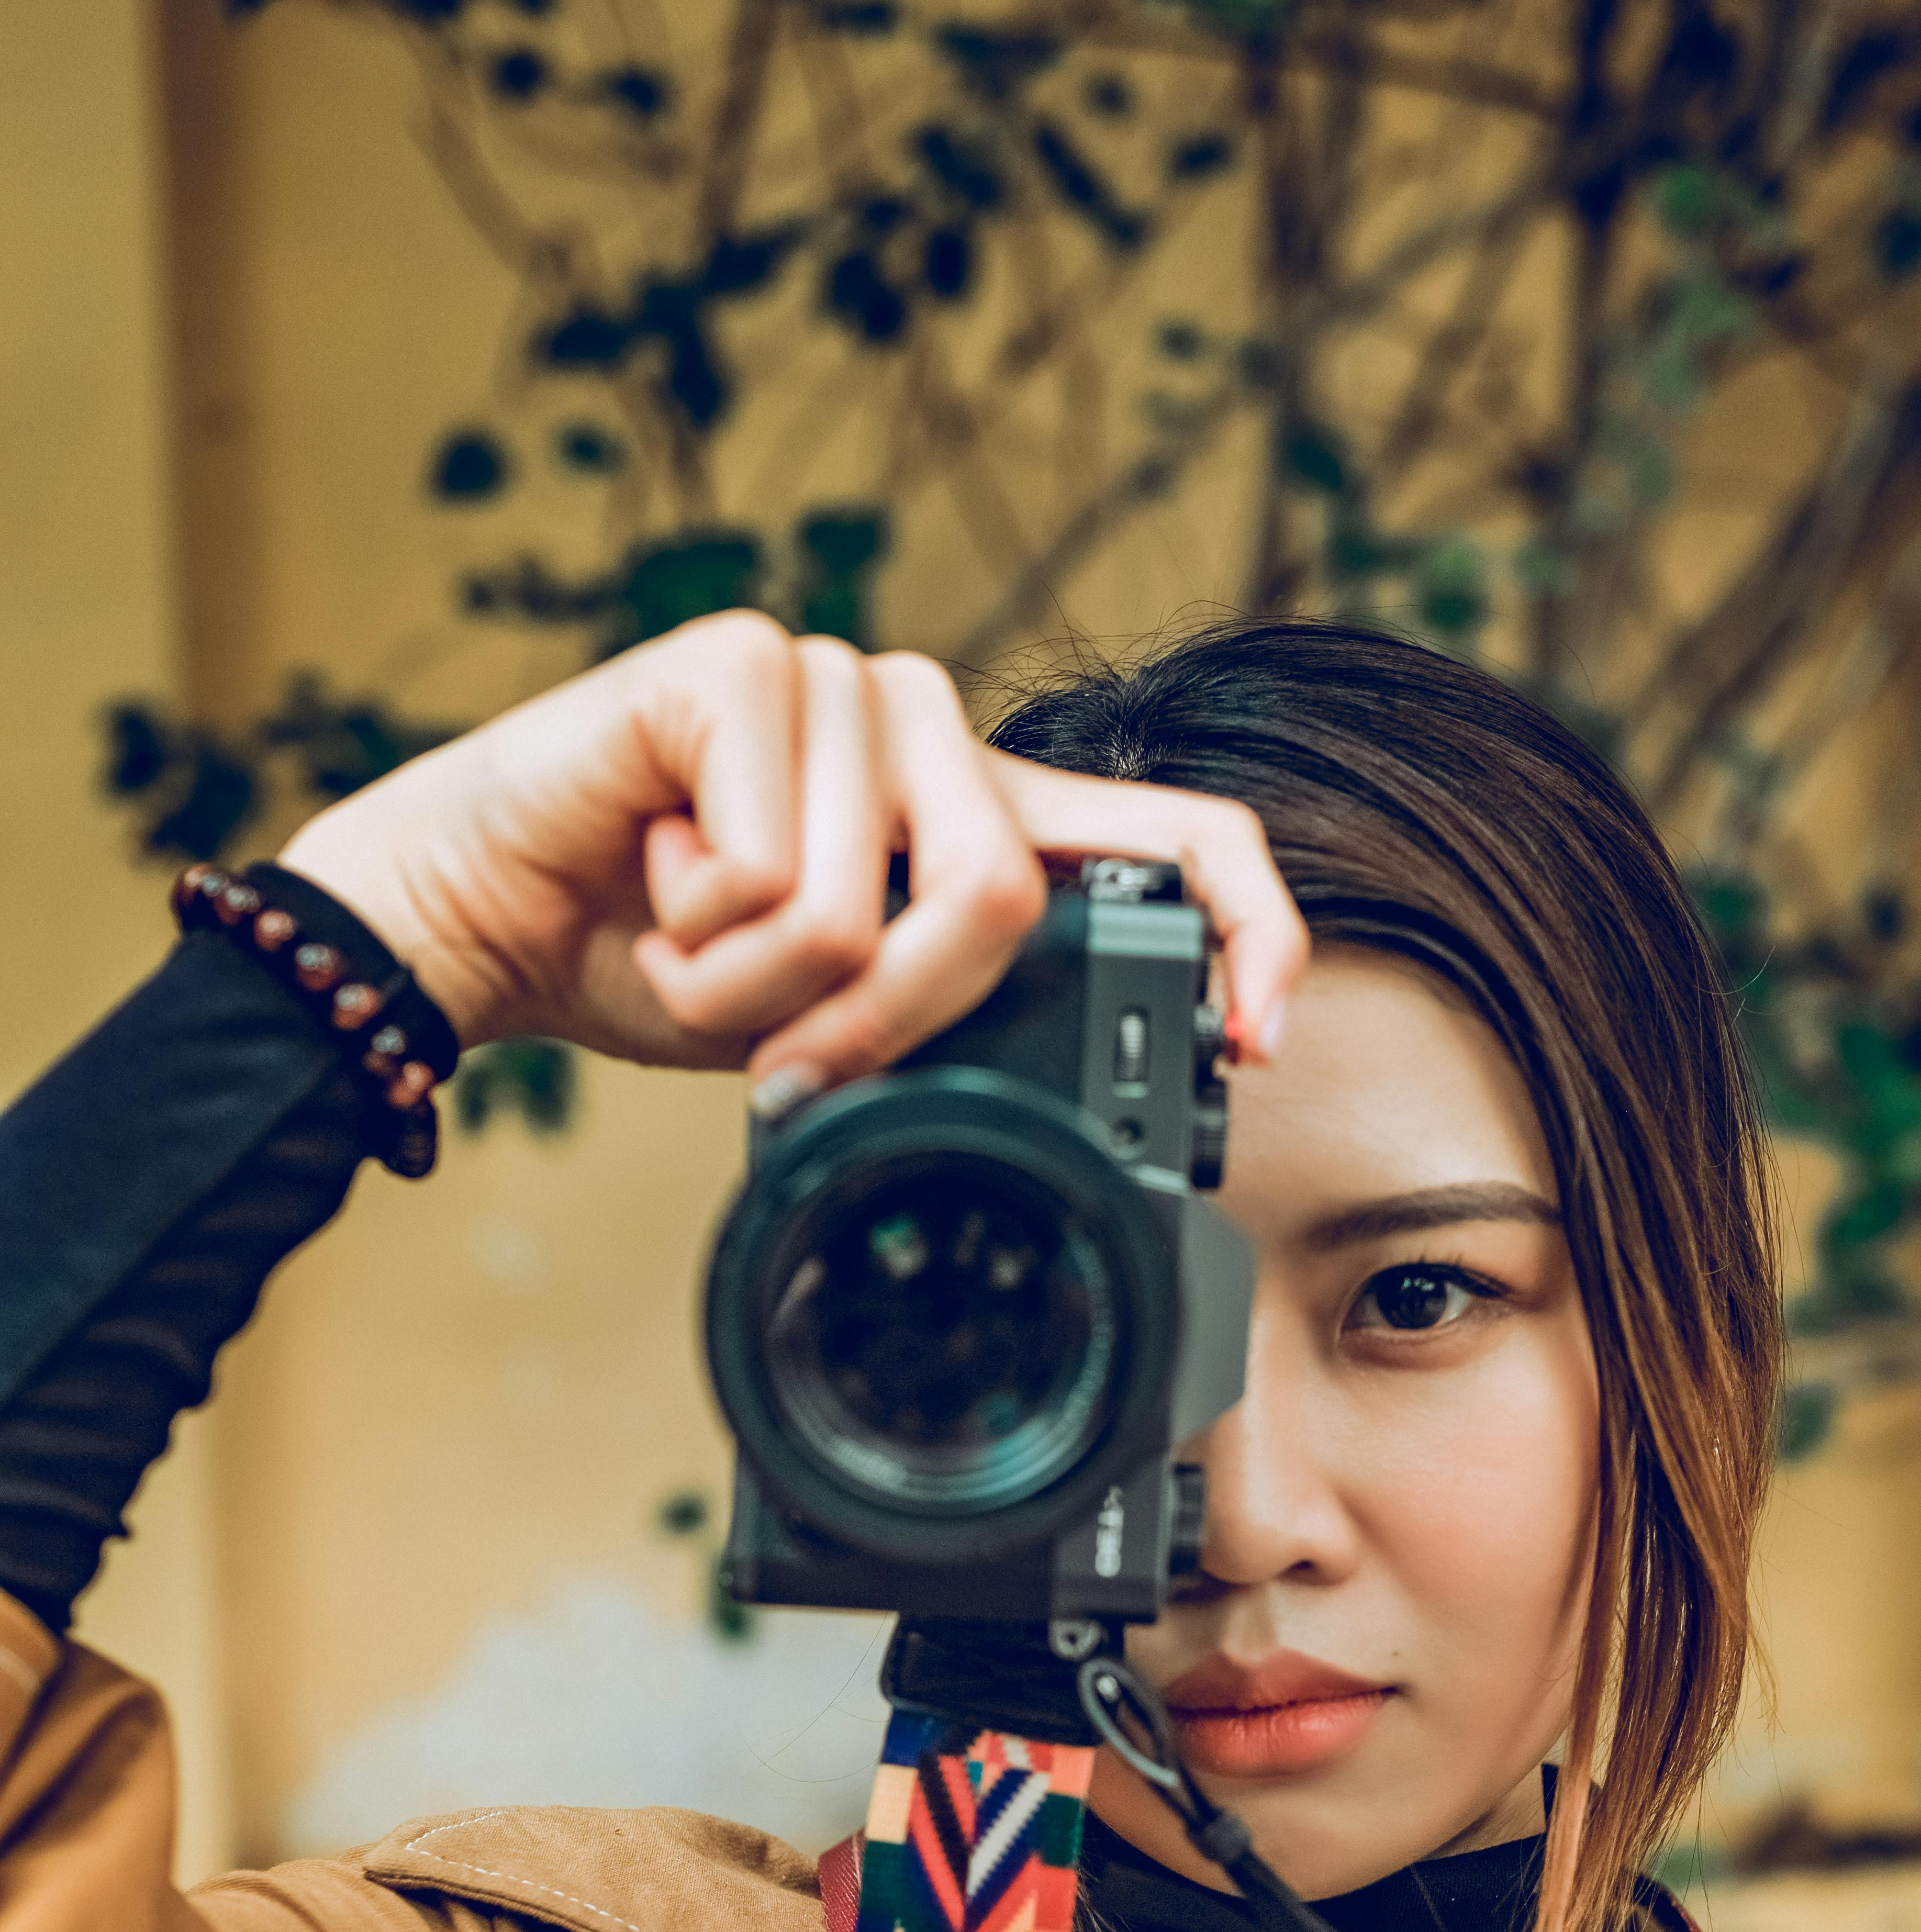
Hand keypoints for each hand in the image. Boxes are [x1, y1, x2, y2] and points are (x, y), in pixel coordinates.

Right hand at [281, 615, 1308, 1081]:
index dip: (1244, 930)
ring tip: (690, 943)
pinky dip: (700, 933)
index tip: (1253, 1040)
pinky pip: (773, 869)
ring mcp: (840, 682)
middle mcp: (926, 727)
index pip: (1174, 835)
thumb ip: (938, 1015)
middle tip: (782, 1053)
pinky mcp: (740, 666)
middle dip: (880, 1020)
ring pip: (868, 907)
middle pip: (998, 903)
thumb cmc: (656, 963)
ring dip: (758, 991)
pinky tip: (649, 874)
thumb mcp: (830, 1020)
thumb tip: (1046, 1091)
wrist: (483, 925)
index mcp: (977, 809)